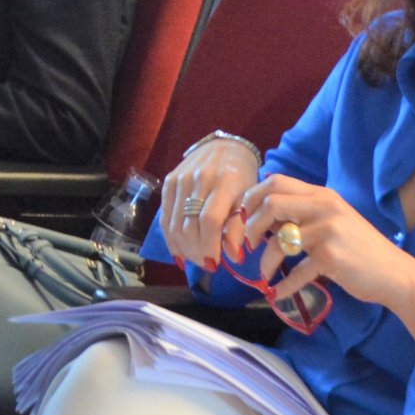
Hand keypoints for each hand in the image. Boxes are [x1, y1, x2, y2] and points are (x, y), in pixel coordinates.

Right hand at [158, 140, 260, 271]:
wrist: (224, 148)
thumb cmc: (242, 178)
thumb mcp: (249, 200)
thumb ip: (240, 227)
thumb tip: (234, 258)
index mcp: (226, 182)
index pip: (211, 220)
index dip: (210, 246)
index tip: (215, 265)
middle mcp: (200, 178)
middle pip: (190, 225)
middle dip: (197, 252)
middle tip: (206, 265)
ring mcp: (181, 179)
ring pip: (175, 224)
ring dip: (183, 249)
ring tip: (194, 259)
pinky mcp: (169, 182)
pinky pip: (165, 217)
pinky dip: (171, 238)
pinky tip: (179, 251)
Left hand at [238, 174, 414, 341]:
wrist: (396, 274)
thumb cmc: (360, 250)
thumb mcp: (333, 221)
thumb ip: (303, 214)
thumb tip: (260, 217)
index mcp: (323, 195)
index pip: (276, 181)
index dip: (252, 198)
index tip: (243, 219)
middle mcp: (325, 207)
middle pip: (271, 203)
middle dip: (250, 226)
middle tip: (247, 246)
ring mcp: (328, 231)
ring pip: (278, 241)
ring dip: (265, 261)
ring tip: (265, 274)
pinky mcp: (330, 258)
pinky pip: (294, 272)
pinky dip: (283, 286)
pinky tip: (279, 293)